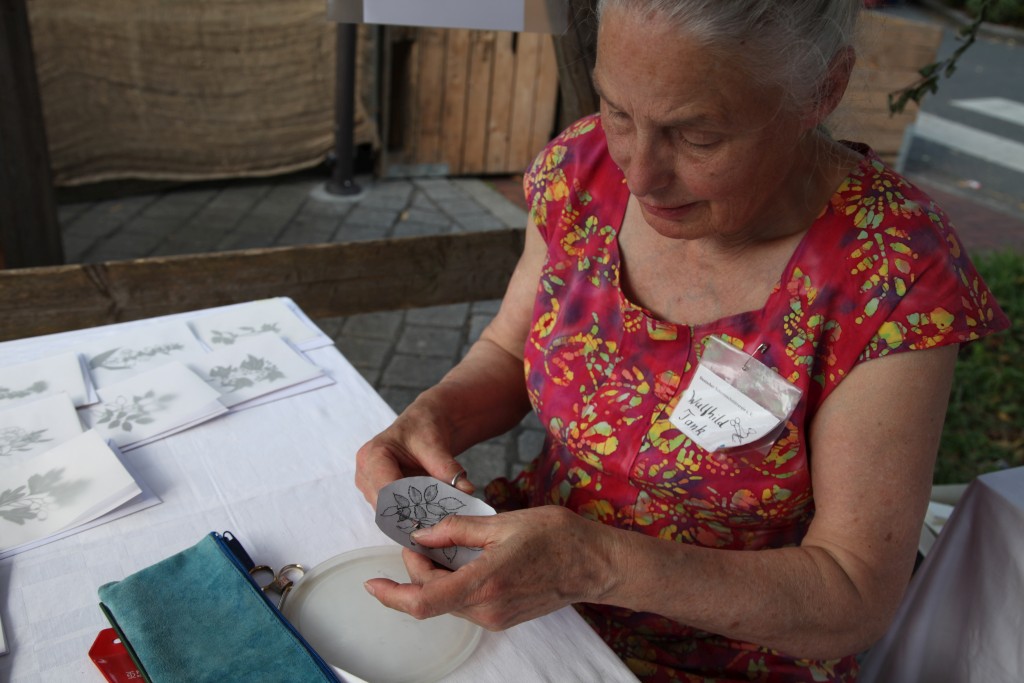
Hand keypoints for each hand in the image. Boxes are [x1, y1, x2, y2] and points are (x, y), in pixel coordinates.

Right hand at [355, 399, 473, 505]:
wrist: (424, 424)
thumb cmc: (424, 427)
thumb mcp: (436, 445)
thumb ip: (448, 468)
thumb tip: (467, 489)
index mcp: (374, 455)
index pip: (385, 491)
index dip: (407, 506)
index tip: (431, 516)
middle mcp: (365, 472)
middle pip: (384, 505)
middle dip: (410, 513)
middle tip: (436, 520)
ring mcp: (369, 485)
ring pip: (388, 511)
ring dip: (410, 515)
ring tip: (433, 515)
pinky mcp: (377, 493)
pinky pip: (392, 510)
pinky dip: (409, 513)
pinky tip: (427, 513)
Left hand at [363, 506, 617, 629]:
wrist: (597, 564)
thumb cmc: (558, 537)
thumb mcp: (504, 522)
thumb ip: (458, 530)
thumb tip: (422, 534)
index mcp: (484, 583)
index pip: (423, 601)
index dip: (391, 595)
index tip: (371, 583)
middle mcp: (486, 609)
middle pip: (431, 599)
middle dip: (415, 571)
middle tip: (420, 538)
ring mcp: (496, 618)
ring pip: (447, 602)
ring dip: (434, 577)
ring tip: (442, 544)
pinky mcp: (503, 618)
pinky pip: (465, 604)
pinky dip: (453, 583)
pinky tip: (462, 559)